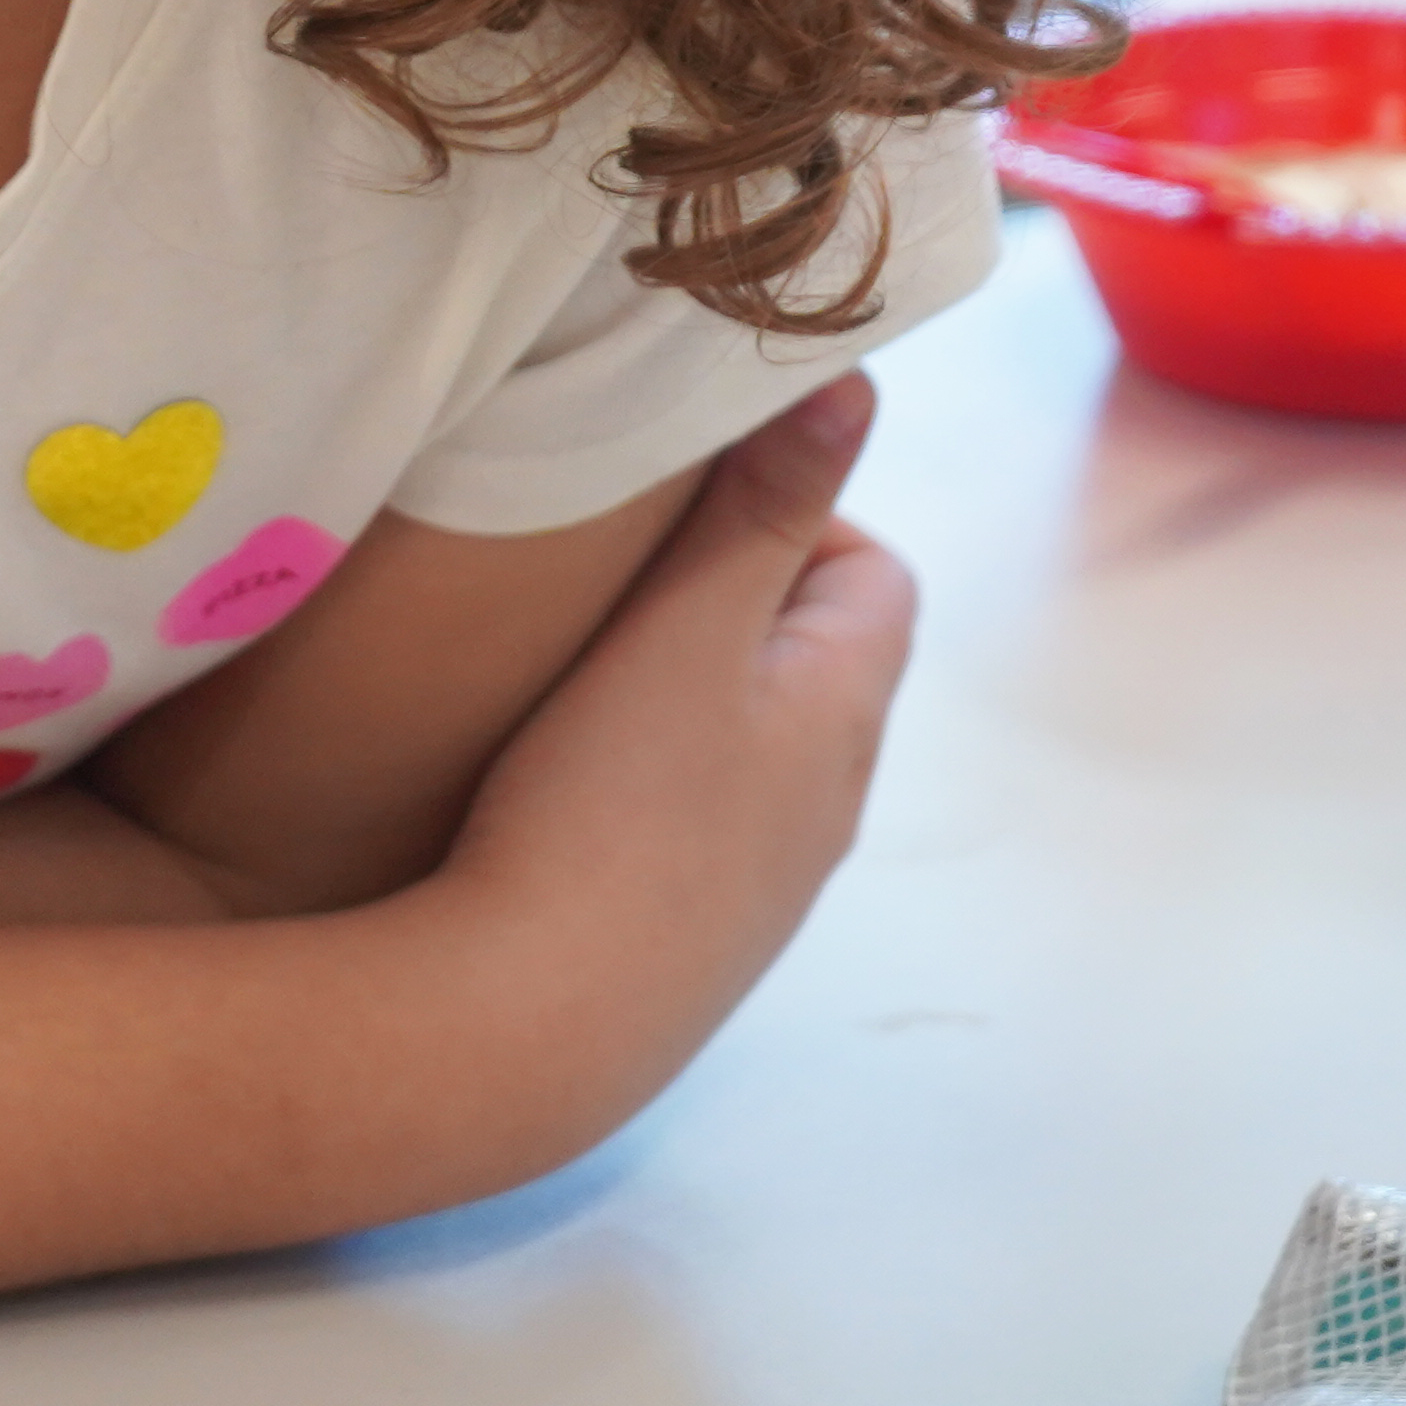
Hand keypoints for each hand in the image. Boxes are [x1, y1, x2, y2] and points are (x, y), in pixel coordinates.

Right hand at [429, 373, 914, 1096]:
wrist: (529, 1026)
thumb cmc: (610, 808)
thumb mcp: (686, 627)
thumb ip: (764, 503)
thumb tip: (854, 379)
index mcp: (846, 710)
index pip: (876, 572)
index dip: (799, 514)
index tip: (683, 507)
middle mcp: (827, 802)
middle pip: (811, 654)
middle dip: (726, 595)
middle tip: (615, 576)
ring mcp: (763, 883)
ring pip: (746, 739)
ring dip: (681, 691)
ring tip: (577, 672)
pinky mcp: (692, 938)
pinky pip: (694, 819)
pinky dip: (647, 777)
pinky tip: (562, 782)